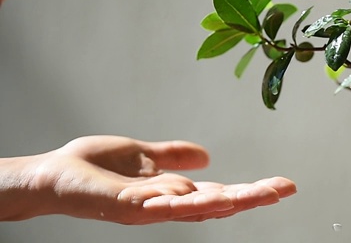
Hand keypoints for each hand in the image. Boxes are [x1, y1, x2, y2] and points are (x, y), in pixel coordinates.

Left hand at [1, 135, 295, 223]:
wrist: (52, 175)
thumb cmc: (92, 167)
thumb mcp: (144, 155)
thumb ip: (173, 156)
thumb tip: (208, 155)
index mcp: (173, 192)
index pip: (220, 193)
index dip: (251, 190)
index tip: (282, 184)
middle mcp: (166, 205)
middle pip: (217, 204)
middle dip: (253, 197)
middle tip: (285, 189)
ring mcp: (147, 209)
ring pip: (195, 208)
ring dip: (230, 201)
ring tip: (262, 194)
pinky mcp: (124, 206)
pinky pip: (156, 205)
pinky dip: (179, 201)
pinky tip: (204, 196)